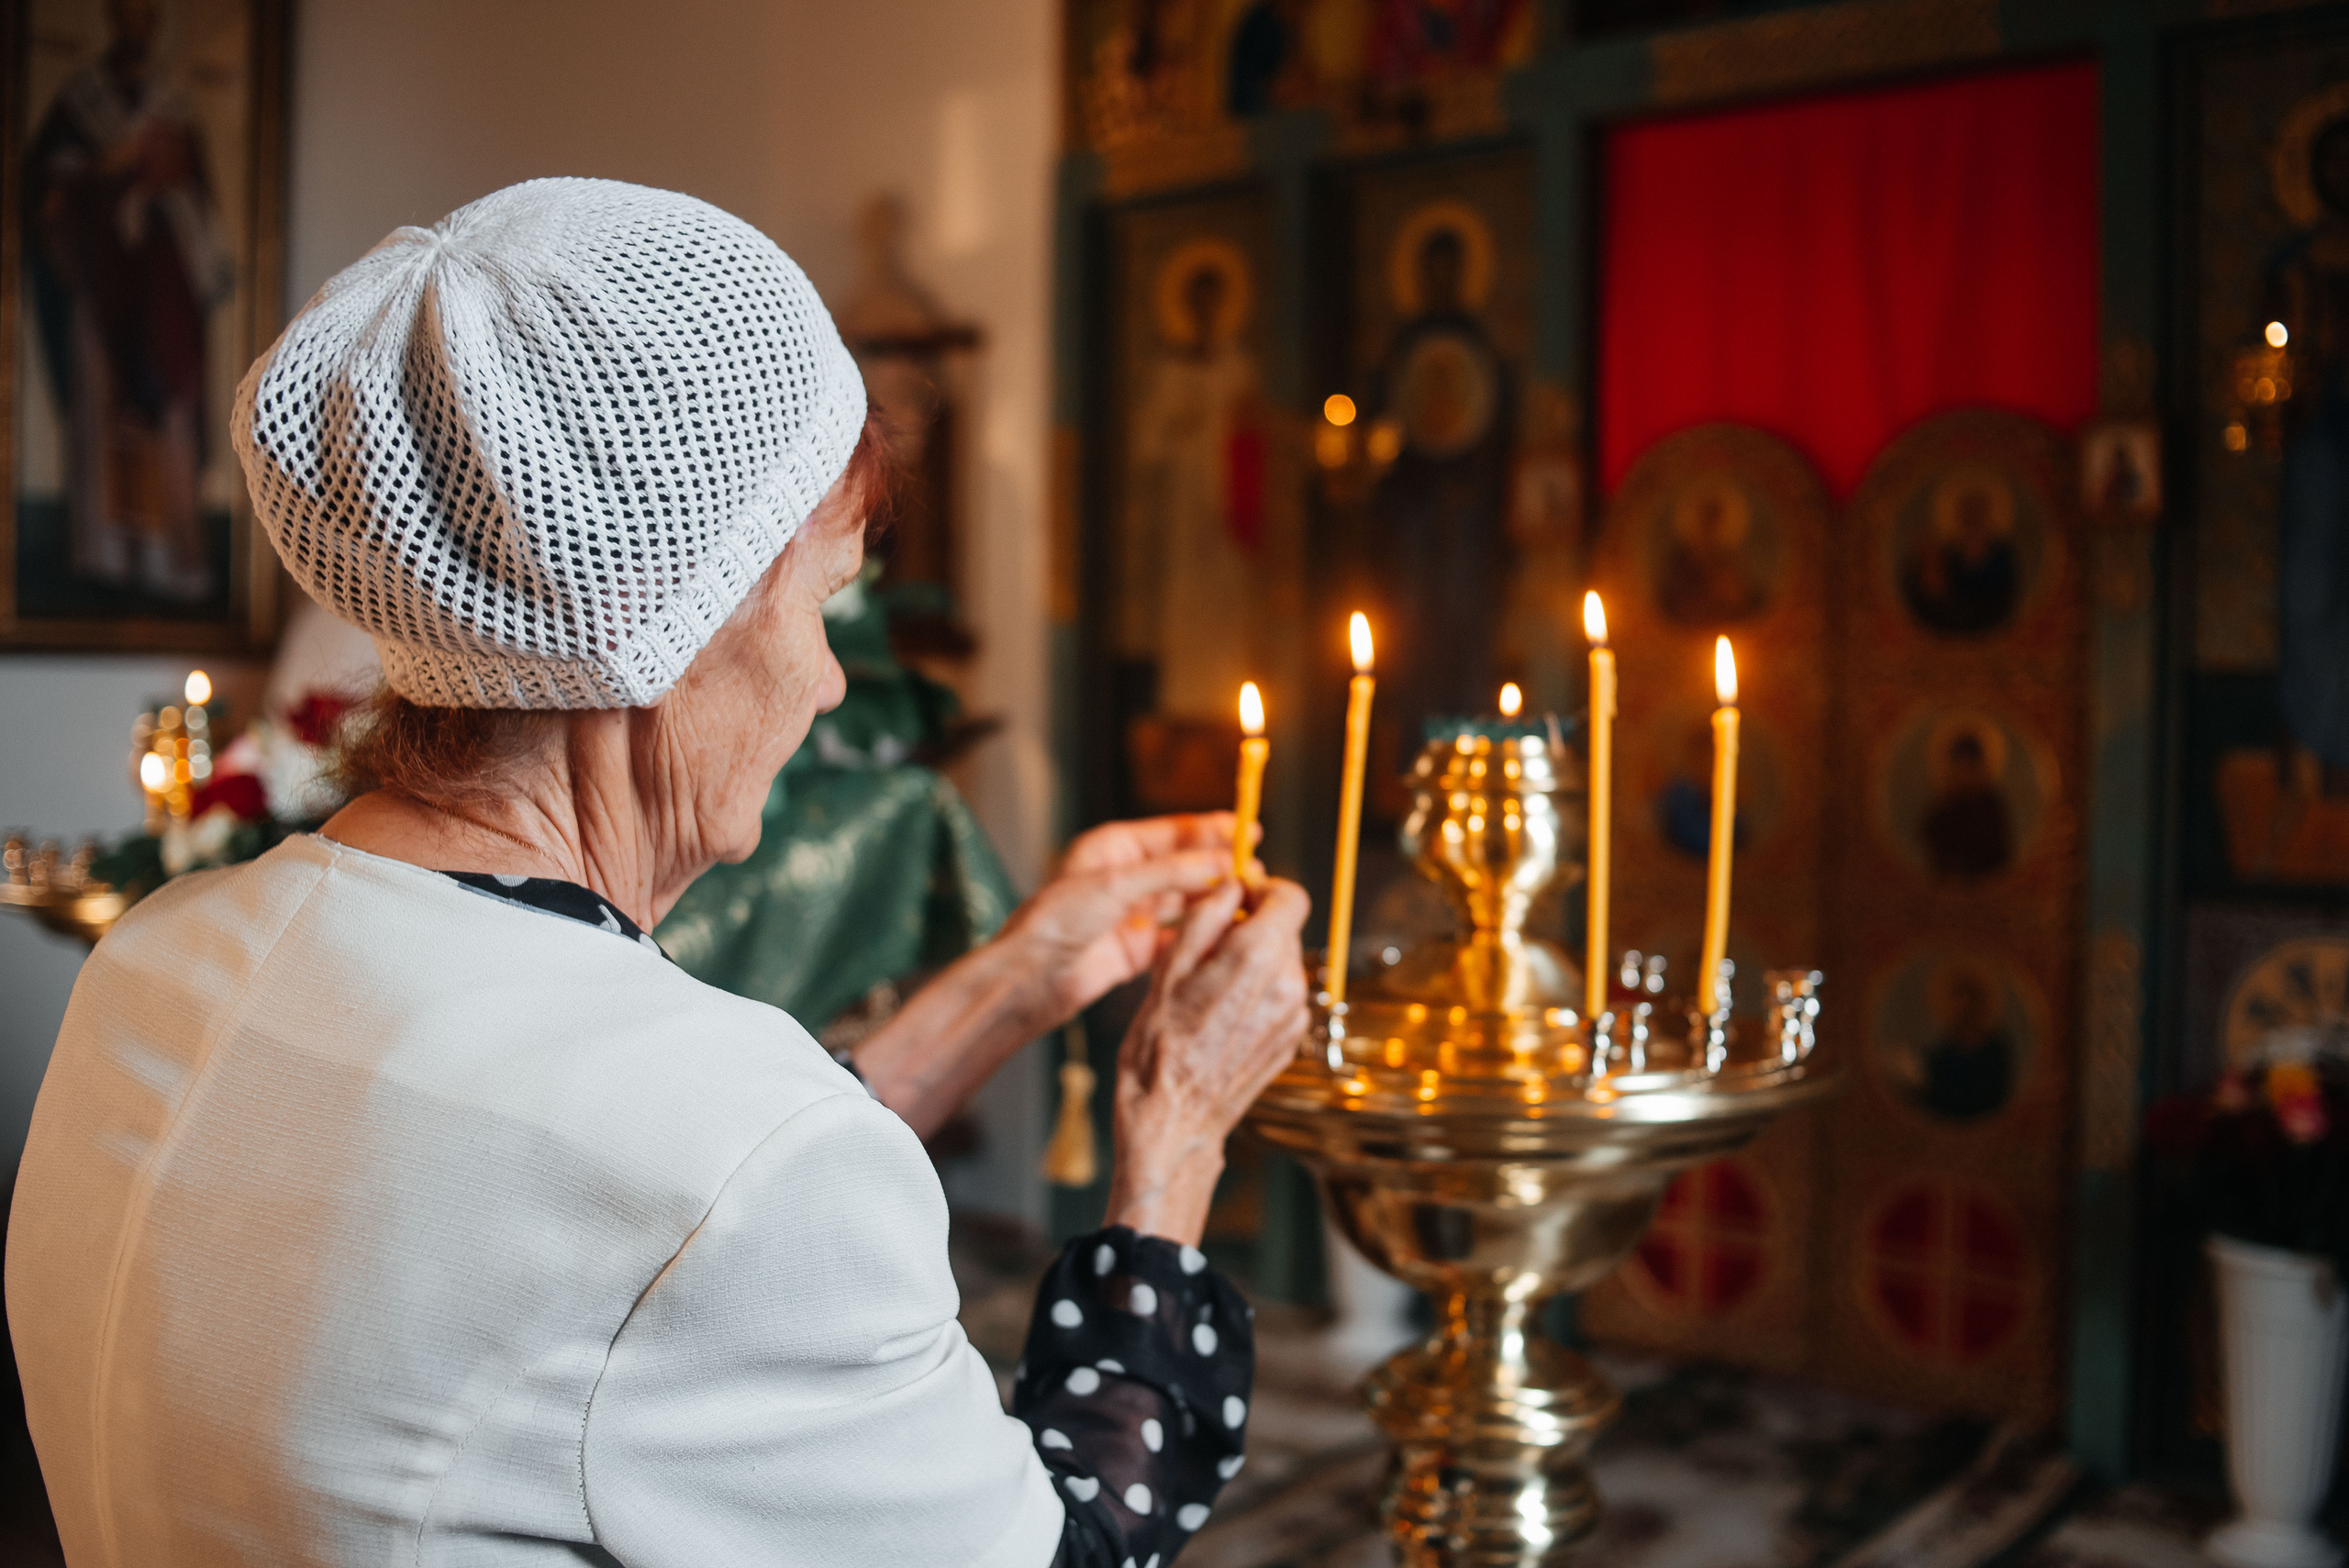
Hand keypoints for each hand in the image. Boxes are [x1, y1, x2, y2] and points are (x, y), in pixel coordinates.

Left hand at [997, 813, 1251, 1031]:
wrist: (1029, 979)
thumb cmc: (1056, 922)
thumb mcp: (1116, 885)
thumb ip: (1172, 872)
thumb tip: (1222, 861)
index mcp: (1113, 848)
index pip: (1173, 832)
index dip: (1211, 830)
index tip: (1248, 829)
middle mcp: (1124, 878)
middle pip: (1183, 865)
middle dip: (1219, 866)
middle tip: (1256, 870)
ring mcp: (1132, 915)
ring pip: (1184, 900)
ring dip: (1214, 899)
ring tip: (1249, 899)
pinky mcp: (1137, 950)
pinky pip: (1179, 937)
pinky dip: (1202, 933)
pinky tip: (1226, 931)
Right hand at [1106, 876, 1311, 1246]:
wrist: (1172, 1120)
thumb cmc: (1159, 1049)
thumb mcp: (1169, 969)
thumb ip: (1206, 917)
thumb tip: (1231, 887)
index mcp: (1256, 959)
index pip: (1292, 897)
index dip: (1265, 889)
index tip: (1240, 896)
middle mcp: (1286, 985)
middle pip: (1287, 929)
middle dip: (1254, 925)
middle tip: (1210, 944)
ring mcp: (1294, 1016)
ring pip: (1283, 962)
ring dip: (1254, 960)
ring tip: (1210, 984)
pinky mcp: (1292, 1039)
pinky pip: (1281, 995)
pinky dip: (1259, 991)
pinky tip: (1223, 1011)